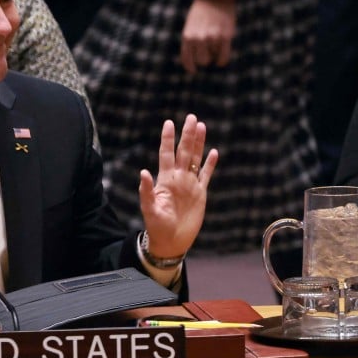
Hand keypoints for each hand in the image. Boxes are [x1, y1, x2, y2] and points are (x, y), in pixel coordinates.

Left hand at [138, 114, 218, 257]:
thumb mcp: (149, 208)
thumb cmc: (156, 225)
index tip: (169, 122)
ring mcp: (190, 184)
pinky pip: (206, 175)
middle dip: (187, 135)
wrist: (171, 240)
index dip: (168, 139)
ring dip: (199, 143)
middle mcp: (178, 178)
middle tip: (191, 117)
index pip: (166, 154)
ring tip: (202, 126)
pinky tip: (214, 152)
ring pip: (196, 159)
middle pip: (184, 152)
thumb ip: (146, 190)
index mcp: (165, 179)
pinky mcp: (200, 193)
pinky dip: (210, 164)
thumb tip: (143, 172)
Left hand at [180, 0, 235, 73]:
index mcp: (187, 36)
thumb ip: (190, 40)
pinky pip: (224, 57)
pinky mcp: (225, 36)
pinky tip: (221, 61)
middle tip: (208, 52)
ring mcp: (212, 38)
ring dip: (214, 53)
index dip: (190, 67)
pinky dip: (222, 61)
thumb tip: (195, 59)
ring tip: (215, 42)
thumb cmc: (201, 12)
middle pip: (202, 61)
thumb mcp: (190, 25)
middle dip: (205, 59)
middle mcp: (198, 38)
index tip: (193, 71)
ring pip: (213, 57)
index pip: (186, 59)